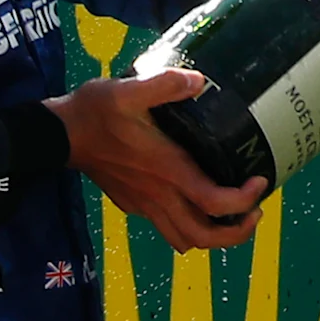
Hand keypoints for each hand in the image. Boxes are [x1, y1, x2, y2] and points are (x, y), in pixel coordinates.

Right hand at [50, 71, 268, 252]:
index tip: (261, 182)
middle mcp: (158, 195)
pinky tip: (198, 199)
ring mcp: (144, 205)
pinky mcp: (134, 204)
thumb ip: (165, 84)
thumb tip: (198, 81)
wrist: (58, 135)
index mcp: (166, 171)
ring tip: (234, 212)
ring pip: (184, 239)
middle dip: (236, 233)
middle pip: (203, 237)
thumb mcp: (130, 90)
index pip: (213, 203)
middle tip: (256, 210)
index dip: (243, 201)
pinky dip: (191, 224)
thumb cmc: (96, 112)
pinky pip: (168, 226)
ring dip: (214, 234)